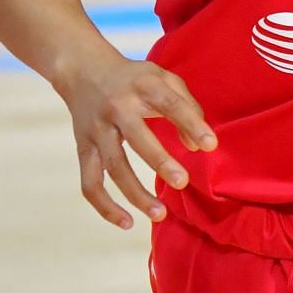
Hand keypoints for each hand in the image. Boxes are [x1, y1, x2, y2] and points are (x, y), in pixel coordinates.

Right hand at [55, 52, 216, 228]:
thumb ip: (186, 106)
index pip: (170, 104)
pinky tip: (126, 223)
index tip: (211, 146)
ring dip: (135, 193)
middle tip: (182, 182)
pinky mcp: (83, 148)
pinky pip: (90, 182)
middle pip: (137, 137)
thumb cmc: (133, 78)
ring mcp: (97, 130)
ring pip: (113, 166)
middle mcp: (116, 107)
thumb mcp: (162, 78)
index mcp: (142, 85)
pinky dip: (104, 206)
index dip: (191, 124)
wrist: (82, 69)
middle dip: (159, 161)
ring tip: (160, 214)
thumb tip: (197, 146)